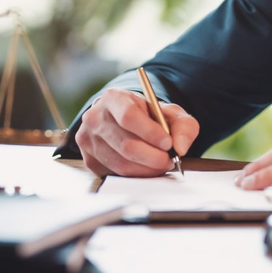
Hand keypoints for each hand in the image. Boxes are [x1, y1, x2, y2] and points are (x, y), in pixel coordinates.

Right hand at [75, 88, 199, 176]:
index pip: (129, 116)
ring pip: (121, 163)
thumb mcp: (170, 112)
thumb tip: (181, 147)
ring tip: (162, 164)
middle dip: (153, 156)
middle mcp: (95, 117)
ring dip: (147, 168)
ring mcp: (88, 140)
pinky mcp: (89, 160)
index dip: (150, 132)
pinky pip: (115, 173)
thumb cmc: (149, 116)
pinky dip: (136, 174)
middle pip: (125, 144)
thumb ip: (183, 125)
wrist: (126, 121)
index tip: (168, 143)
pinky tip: (147, 168)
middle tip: (170, 160)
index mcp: (114, 98)